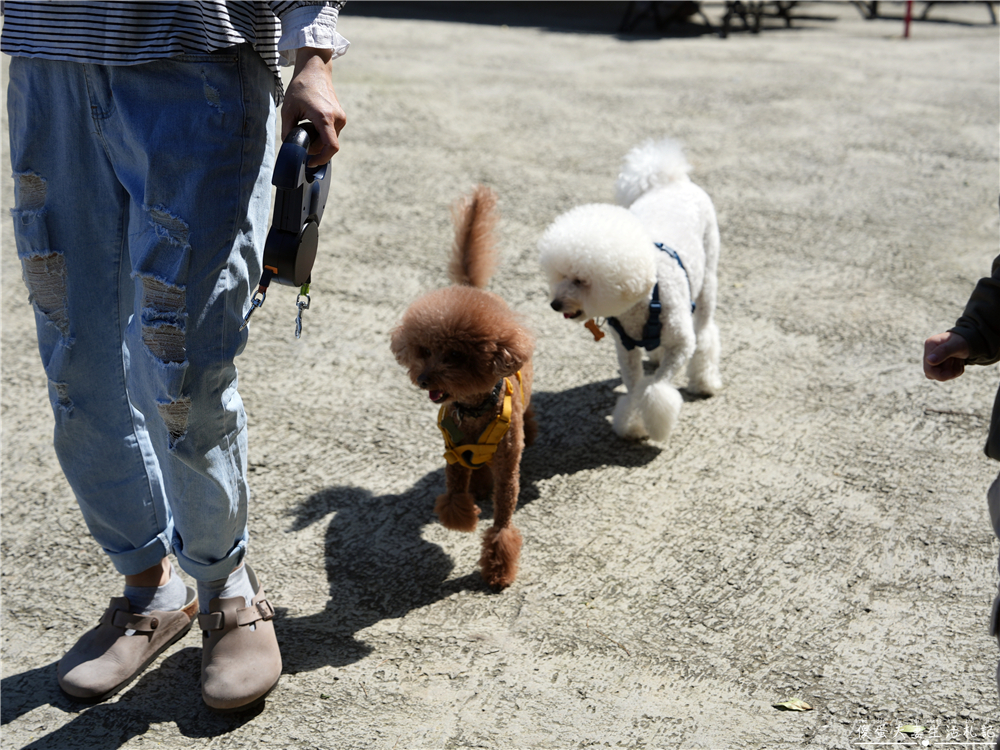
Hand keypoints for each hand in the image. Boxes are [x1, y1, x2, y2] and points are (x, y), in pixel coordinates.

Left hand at [281, 47, 346, 165]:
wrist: (315, 70)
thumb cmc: (301, 87)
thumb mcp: (288, 109)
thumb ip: (288, 130)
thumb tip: (289, 147)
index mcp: (325, 117)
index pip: (331, 147)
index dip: (322, 159)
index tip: (311, 162)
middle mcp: (337, 119)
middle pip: (327, 146)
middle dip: (314, 148)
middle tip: (300, 139)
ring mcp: (341, 118)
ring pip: (330, 140)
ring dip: (317, 140)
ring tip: (305, 126)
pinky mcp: (341, 117)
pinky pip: (332, 133)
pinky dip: (322, 134)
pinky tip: (311, 124)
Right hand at [923, 331, 969, 380]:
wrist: (969, 342)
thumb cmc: (963, 341)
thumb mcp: (956, 345)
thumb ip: (943, 351)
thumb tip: (929, 360)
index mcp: (930, 345)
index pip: (928, 369)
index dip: (942, 372)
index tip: (954, 361)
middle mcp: (928, 354)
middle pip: (932, 375)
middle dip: (949, 371)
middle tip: (957, 359)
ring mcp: (932, 361)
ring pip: (939, 376)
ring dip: (954, 371)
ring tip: (958, 359)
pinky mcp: (938, 366)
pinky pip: (945, 376)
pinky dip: (955, 372)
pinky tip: (958, 362)